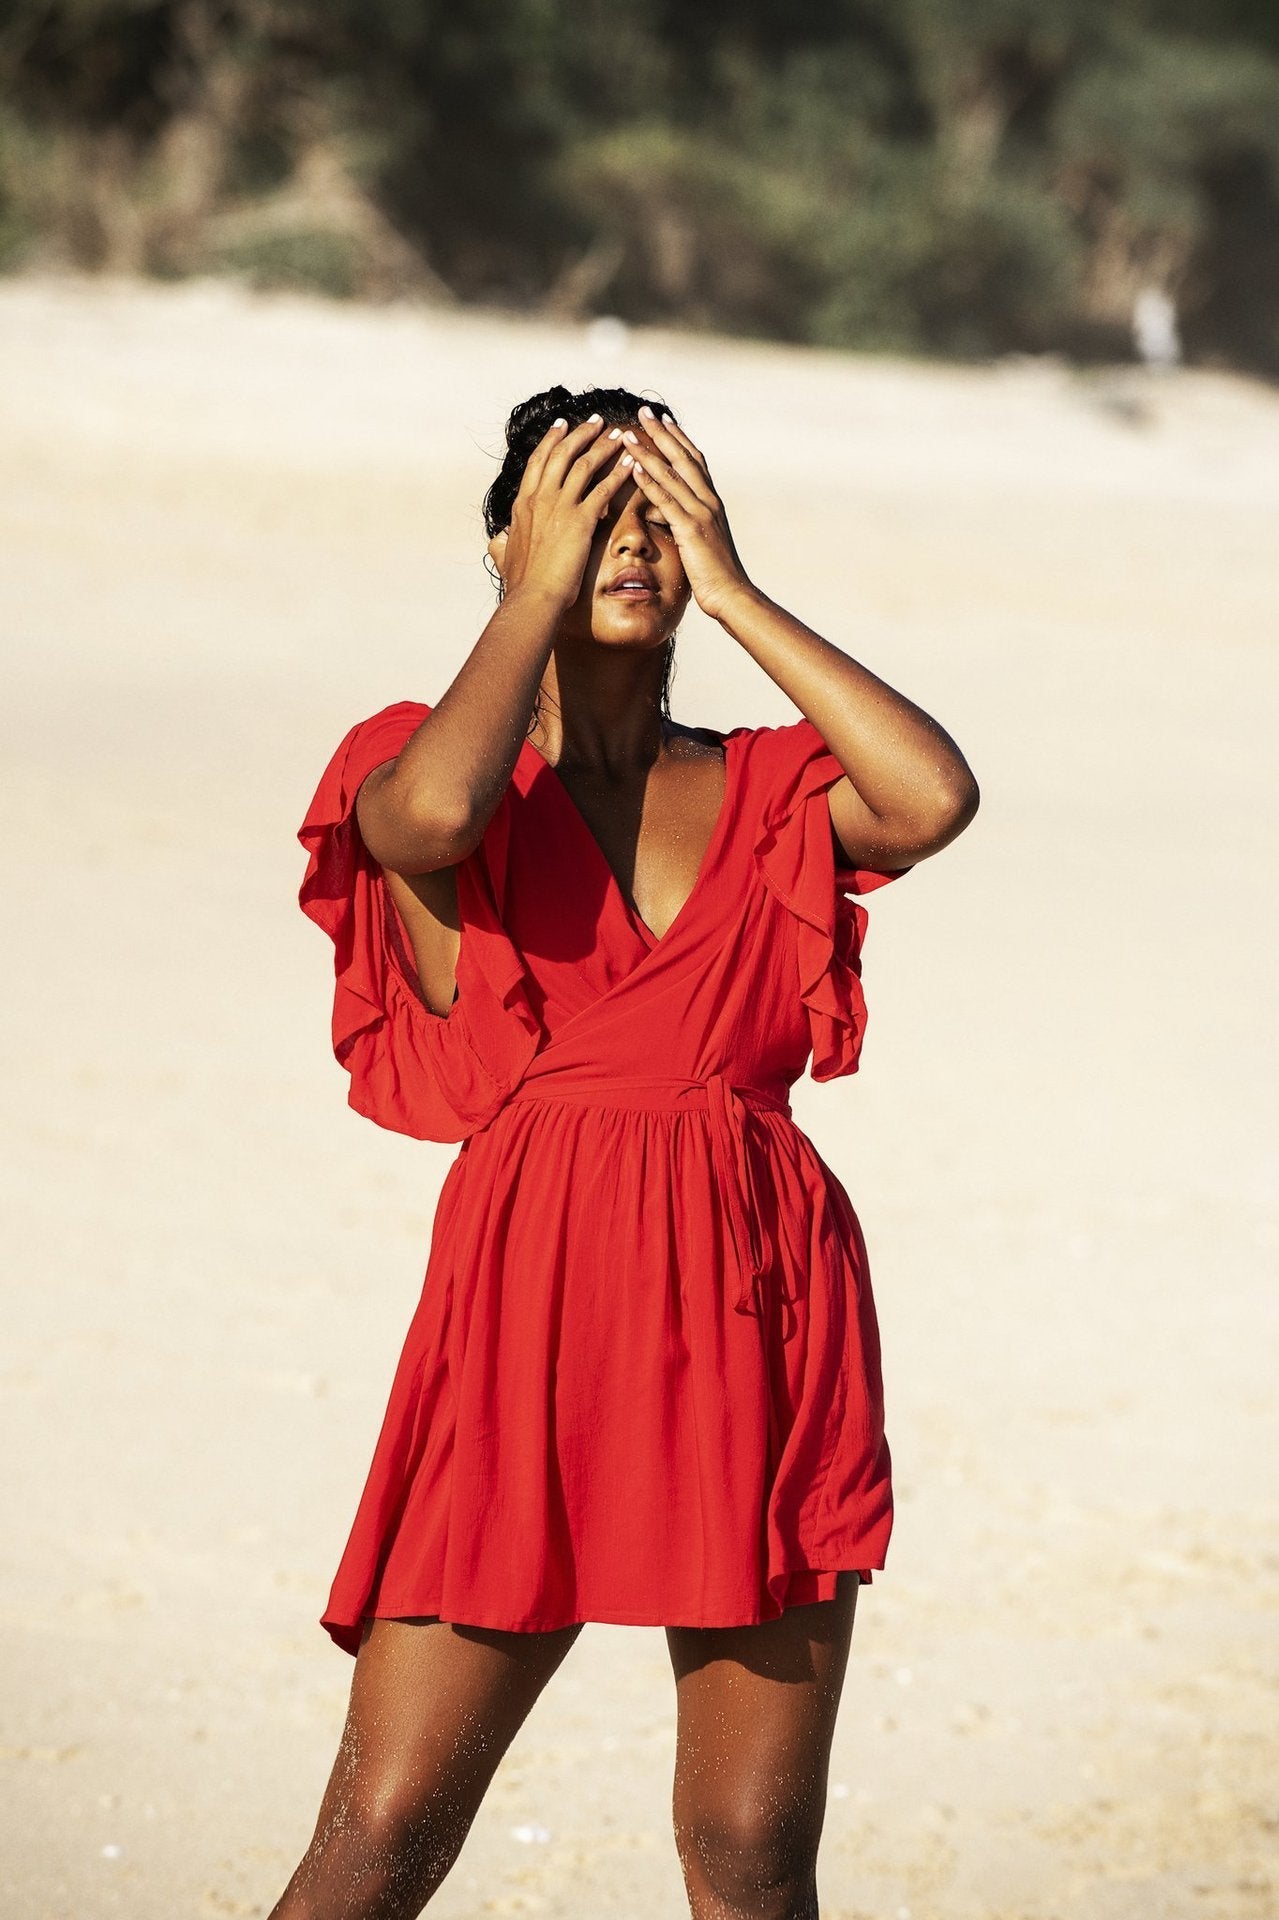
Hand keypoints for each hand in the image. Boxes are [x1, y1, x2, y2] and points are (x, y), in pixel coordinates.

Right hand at [489, 416, 631, 610]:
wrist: (532, 597)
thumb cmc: (521, 583)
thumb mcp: (504, 557)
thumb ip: (502, 544)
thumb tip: (497, 540)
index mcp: (523, 504)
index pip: (538, 461)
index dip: (551, 440)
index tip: (562, 425)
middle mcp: (540, 498)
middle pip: (562, 453)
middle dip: (581, 433)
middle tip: (597, 421)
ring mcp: (560, 507)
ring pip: (585, 464)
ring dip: (604, 446)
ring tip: (620, 436)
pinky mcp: (580, 520)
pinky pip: (604, 489)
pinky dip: (619, 473)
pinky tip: (632, 464)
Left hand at [623, 409, 753, 622]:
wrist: (732, 595)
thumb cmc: (716, 575)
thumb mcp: (700, 543)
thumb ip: (684, 522)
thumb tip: (664, 514)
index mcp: (712, 502)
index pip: (695, 461)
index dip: (678, 439)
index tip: (663, 421)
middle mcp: (709, 500)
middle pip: (684, 457)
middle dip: (663, 433)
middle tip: (645, 412)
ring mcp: (701, 513)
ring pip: (672, 474)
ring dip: (649, 451)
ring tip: (629, 433)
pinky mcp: (691, 529)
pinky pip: (666, 500)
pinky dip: (649, 481)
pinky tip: (633, 467)